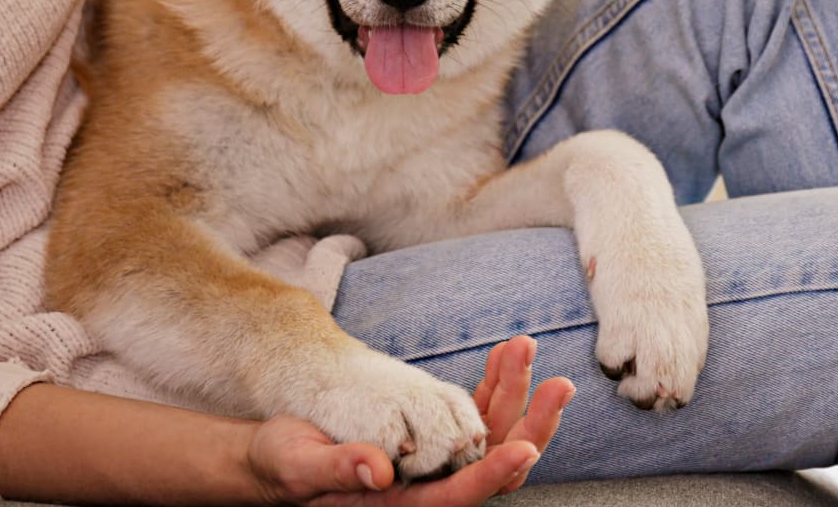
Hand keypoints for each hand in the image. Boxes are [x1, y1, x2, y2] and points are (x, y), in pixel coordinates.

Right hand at [247, 335, 574, 504]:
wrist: (279, 453)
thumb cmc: (285, 463)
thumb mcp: (300, 465)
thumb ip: (338, 469)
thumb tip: (379, 471)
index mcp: (402, 506)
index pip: (460, 495)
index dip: (493, 473)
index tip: (524, 447)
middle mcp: (429, 488)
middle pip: (494, 465)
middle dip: (530, 425)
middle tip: (559, 384)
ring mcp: (435, 463)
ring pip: (490, 435)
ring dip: (512, 392)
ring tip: (525, 347)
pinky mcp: (431, 438)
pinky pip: (473, 416)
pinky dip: (489, 385)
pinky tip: (501, 356)